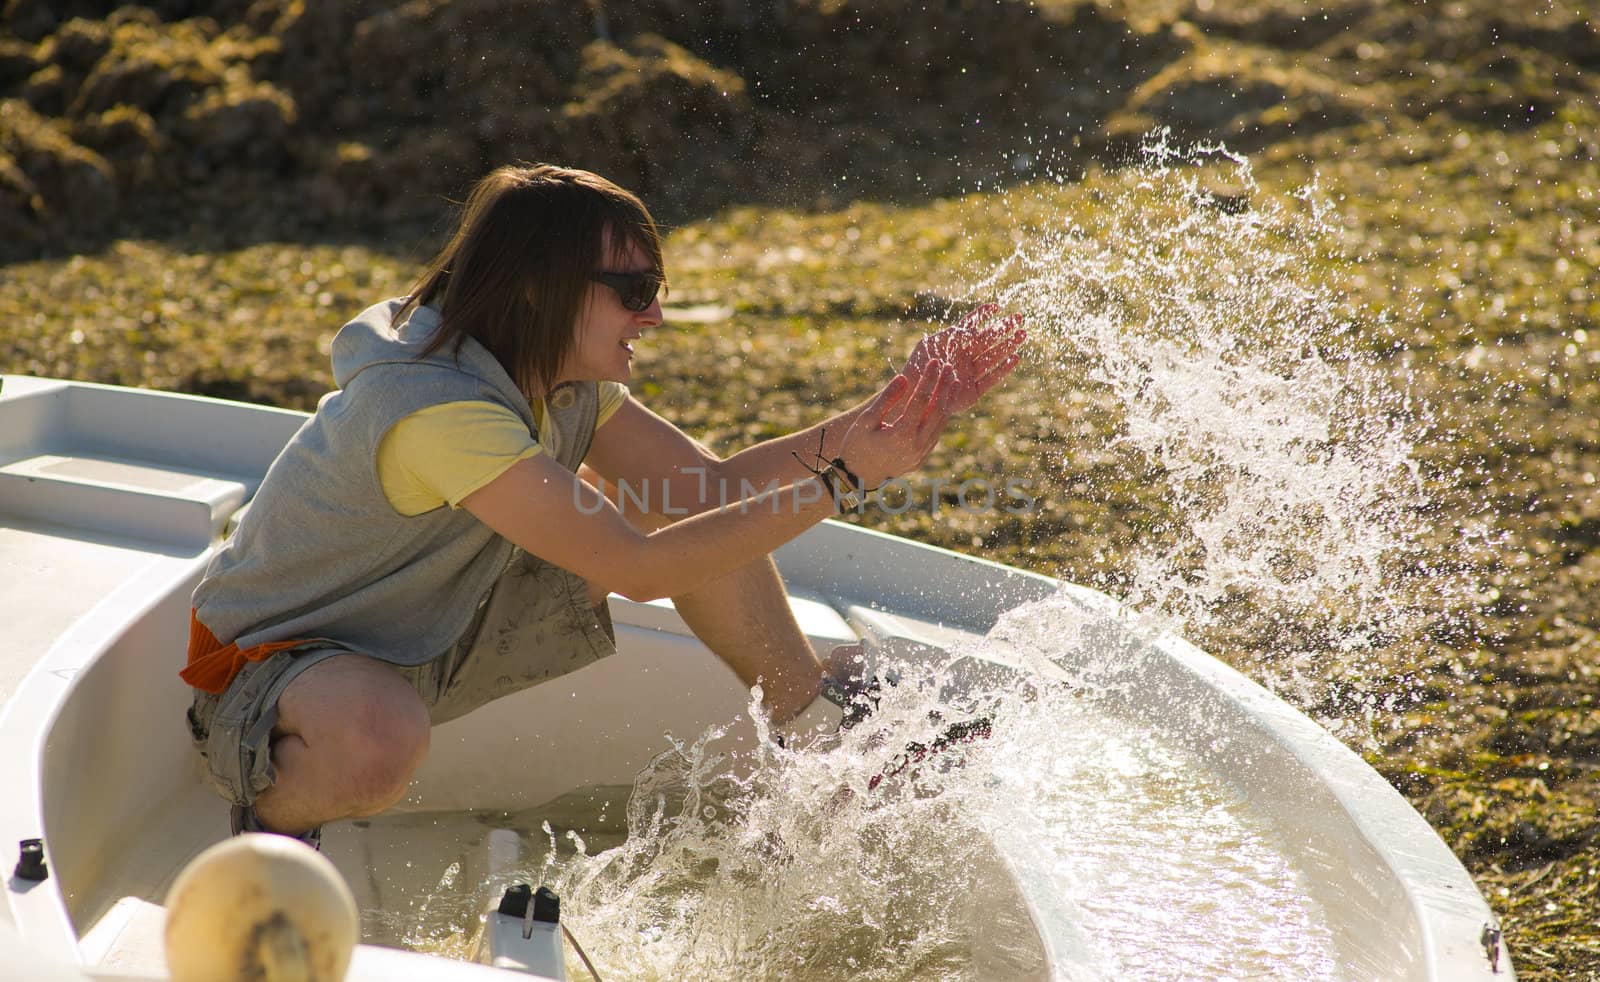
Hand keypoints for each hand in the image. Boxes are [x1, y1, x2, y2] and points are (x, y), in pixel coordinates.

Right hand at [838, 358, 956, 488]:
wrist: (857, 477)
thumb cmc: (856, 445)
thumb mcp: (867, 420)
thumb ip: (886, 398)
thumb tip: (904, 377)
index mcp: (901, 434)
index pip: (921, 400)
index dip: (929, 379)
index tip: (934, 362)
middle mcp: (916, 445)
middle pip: (937, 410)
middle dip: (944, 387)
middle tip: (948, 367)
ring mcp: (920, 454)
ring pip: (940, 424)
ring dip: (947, 401)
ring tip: (951, 382)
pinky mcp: (921, 459)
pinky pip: (935, 435)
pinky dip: (940, 417)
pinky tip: (942, 403)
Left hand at [901, 303, 1025, 415]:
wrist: (913, 396)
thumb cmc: (916, 369)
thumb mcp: (929, 346)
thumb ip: (950, 336)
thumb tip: (972, 329)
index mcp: (953, 345)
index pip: (971, 326)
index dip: (983, 315)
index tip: (997, 306)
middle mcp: (964, 358)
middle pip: (988, 340)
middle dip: (1003, 329)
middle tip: (1019, 317)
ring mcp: (970, 374)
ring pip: (993, 357)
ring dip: (1008, 345)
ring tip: (1023, 334)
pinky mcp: (973, 392)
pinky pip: (991, 379)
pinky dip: (1003, 369)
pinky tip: (1015, 358)